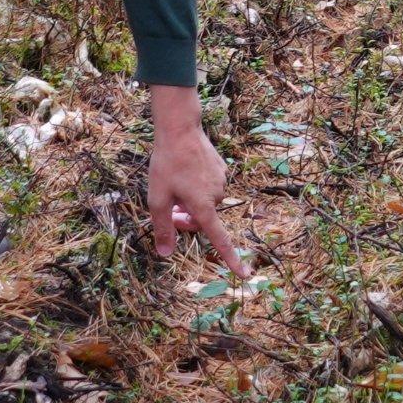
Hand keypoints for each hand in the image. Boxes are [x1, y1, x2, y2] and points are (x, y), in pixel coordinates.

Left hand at [146, 84, 250, 276]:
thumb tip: (166, 254)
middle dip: (186, 220)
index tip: (245, 274)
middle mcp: (217, 196)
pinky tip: (185, 172)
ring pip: (206, 203)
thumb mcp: (157, 199)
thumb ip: (162, 228)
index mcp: (203, 206)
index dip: (231, 259)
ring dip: (191, 202)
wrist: (180, 129)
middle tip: (169, 208)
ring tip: (174, 185)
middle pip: (202, 221)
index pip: (219, 240)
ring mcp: (221, 181)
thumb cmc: (166, 164)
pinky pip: (209, 187)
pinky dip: (197, 188)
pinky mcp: (222, 169)